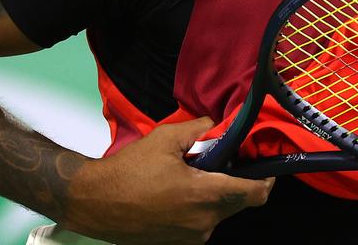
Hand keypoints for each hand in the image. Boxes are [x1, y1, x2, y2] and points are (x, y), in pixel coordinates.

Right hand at [61, 117, 273, 243]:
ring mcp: (190, 237)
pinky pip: (200, 223)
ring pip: (219, 213)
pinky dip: (198, 207)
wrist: (92, 202)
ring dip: (215, 195)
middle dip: (237, 182)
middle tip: (222, 161)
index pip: (256, 193)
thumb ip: (199, 129)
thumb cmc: (127, 171)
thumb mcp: (165, 139)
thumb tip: (217, 124)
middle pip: (239, 202)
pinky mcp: (176, 243)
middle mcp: (204, 222)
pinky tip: (178, 191)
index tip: (265, 166)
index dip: (266, 178)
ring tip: (194, 174)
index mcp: (206, 196)